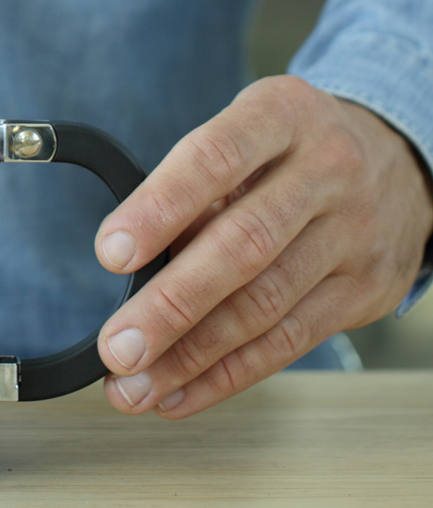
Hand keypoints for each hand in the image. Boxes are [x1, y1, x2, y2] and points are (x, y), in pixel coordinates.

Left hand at [95, 75, 432, 417]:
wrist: (398, 160)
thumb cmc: (290, 150)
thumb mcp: (247, 133)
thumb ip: (197, 188)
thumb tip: (133, 265)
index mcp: (282, 115)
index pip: (213, 159)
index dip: (159, 208)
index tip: (110, 253)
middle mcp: (327, 172)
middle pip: (241, 246)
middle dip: (171, 304)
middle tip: (117, 347)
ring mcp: (354, 235)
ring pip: (264, 305)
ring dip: (190, 355)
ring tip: (134, 385)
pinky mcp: (365, 291)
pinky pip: (289, 342)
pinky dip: (227, 374)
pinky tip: (180, 391)